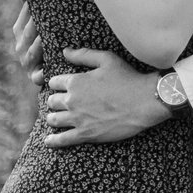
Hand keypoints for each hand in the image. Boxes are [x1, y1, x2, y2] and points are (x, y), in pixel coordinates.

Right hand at [10, 1, 43, 84]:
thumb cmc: (42, 40)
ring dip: (39, 46)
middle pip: (29, 32)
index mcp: (20, 29)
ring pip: (32, 52)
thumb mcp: (36, 20)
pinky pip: (39, 75)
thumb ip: (28, 1)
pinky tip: (48, 70)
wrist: (45, 69)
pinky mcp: (35, 76)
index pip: (26, 15)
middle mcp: (20, 45)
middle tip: (50, 14)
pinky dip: (43, 73)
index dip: (34, 7)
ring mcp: (26, 61)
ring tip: (47, 38)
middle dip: (38, 24)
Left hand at [41, 48, 170, 145]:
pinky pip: (63, 140)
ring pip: (54, 120)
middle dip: (54, 101)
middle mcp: (72, 100)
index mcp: (76, 81)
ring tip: (53, 119)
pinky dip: (53, 141)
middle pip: (52, 101)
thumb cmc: (128, 78)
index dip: (56, 83)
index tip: (59, 86)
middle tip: (58, 103)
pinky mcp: (86, 134)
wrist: (144, 102)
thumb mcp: (107, 59)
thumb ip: (83, 55)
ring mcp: (78, 119)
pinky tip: (48, 141)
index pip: (54, 82)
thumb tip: (65, 51)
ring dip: (52, 118)